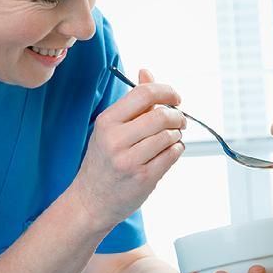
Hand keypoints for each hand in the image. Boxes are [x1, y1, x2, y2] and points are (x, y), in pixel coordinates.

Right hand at [69, 69, 185, 228]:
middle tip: (180, 120)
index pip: (144, 94)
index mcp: (107, 121)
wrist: (91, 200)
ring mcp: (130, 160)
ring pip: (170, 136)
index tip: (175, 97)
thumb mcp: (110, 127)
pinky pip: (173, 155)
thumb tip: (146, 72)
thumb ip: (133, 102)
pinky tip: (169, 151)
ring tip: (171, 138)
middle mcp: (116, 140)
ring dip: (177, 134)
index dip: (166, 91)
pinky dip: (177, 150)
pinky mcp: (144, 178)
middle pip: (161, 116)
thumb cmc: (104, 160)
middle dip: (178, 116)